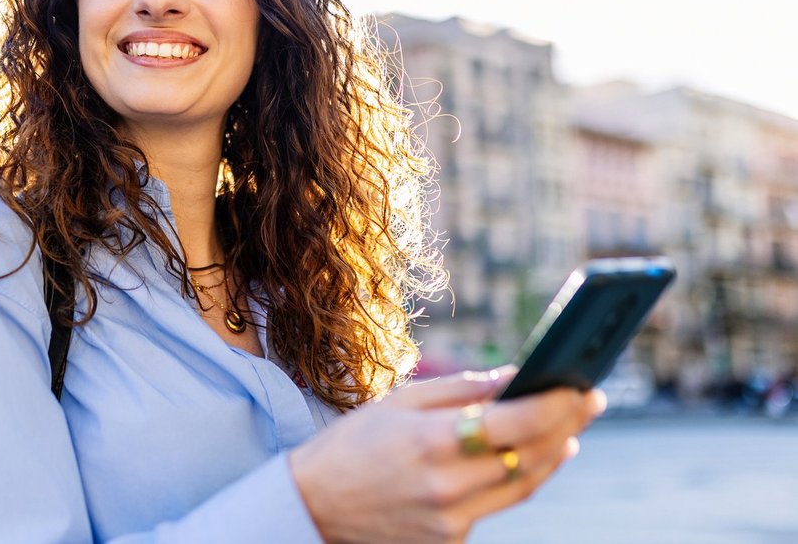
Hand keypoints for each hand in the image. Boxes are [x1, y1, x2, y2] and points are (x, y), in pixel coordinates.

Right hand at [288, 368, 605, 543]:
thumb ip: (462, 389)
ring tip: (569, 428)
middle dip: (567, 425)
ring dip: (553, 454)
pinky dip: (520, 478)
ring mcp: (452, 520)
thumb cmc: (356, 443)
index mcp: (432, 441)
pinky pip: (498, 505)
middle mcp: (447, 486)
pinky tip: (531, 458)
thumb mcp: (401, 402)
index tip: (579, 384)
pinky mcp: (451, 541)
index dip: (557, 404)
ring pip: (525, 485)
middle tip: (589, 399)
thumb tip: (517, 376)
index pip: (518, 422)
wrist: (315, 505)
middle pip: (532, 456)